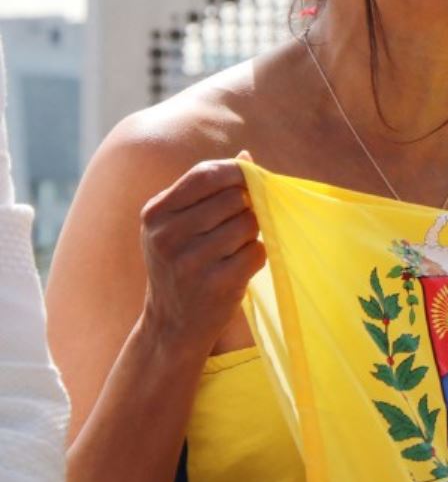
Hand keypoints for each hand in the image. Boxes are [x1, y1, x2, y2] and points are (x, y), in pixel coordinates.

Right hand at [138, 157, 264, 356]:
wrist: (172, 325)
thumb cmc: (182, 264)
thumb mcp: (179, 226)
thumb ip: (210, 191)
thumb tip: (246, 156)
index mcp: (156, 213)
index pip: (205, 175)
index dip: (235, 172)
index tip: (248, 181)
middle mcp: (167, 235)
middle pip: (235, 198)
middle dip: (245, 208)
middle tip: (234, 229)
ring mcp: (191, 261)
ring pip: (249, 224)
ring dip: (251, 235)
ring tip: (231, 251)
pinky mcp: (217, 284)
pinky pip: (257, 251)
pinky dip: (256, 257)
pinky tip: (237, 269)